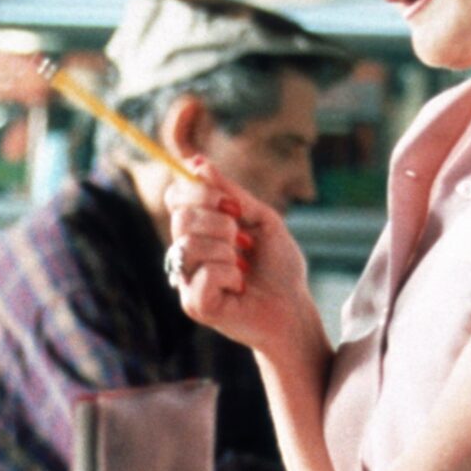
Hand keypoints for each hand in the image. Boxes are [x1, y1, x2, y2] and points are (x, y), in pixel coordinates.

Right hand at [163, 157, 315, 359]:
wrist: (294, 307)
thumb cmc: (279, 268)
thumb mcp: (261, 220)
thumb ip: (231, 194)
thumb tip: (197, 162)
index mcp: (198, 230)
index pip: (176, 197)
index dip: (198, 191)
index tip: (230, 204)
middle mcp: (185, 253)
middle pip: (181, 218)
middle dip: (220, 223)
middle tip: (242, 240)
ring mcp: (186, 280)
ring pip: (190, 245)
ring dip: (227, 250)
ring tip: (243, 266)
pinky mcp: (194, 305)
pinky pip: (205, 275)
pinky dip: (230, 275)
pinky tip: (239, 286)